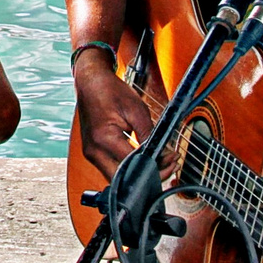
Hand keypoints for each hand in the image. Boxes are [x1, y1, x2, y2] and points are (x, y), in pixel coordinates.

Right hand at [73, 52, 169, 182]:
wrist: (90, 81)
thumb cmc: (109, 91)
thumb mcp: (136, 110)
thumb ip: (149, 135)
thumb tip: (161, 155)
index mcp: (103, 139)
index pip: (133, 165)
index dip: (157, 166)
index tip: (171, 160)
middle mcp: (93, 151)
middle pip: (123, 181)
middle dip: (147, 177)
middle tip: (167, 167)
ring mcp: (91, 153)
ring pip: (117, 178)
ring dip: (138, 174)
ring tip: (158, 161)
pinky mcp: (93, 152)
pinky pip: (112, 168)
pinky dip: (129, 167)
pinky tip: (143, 159)